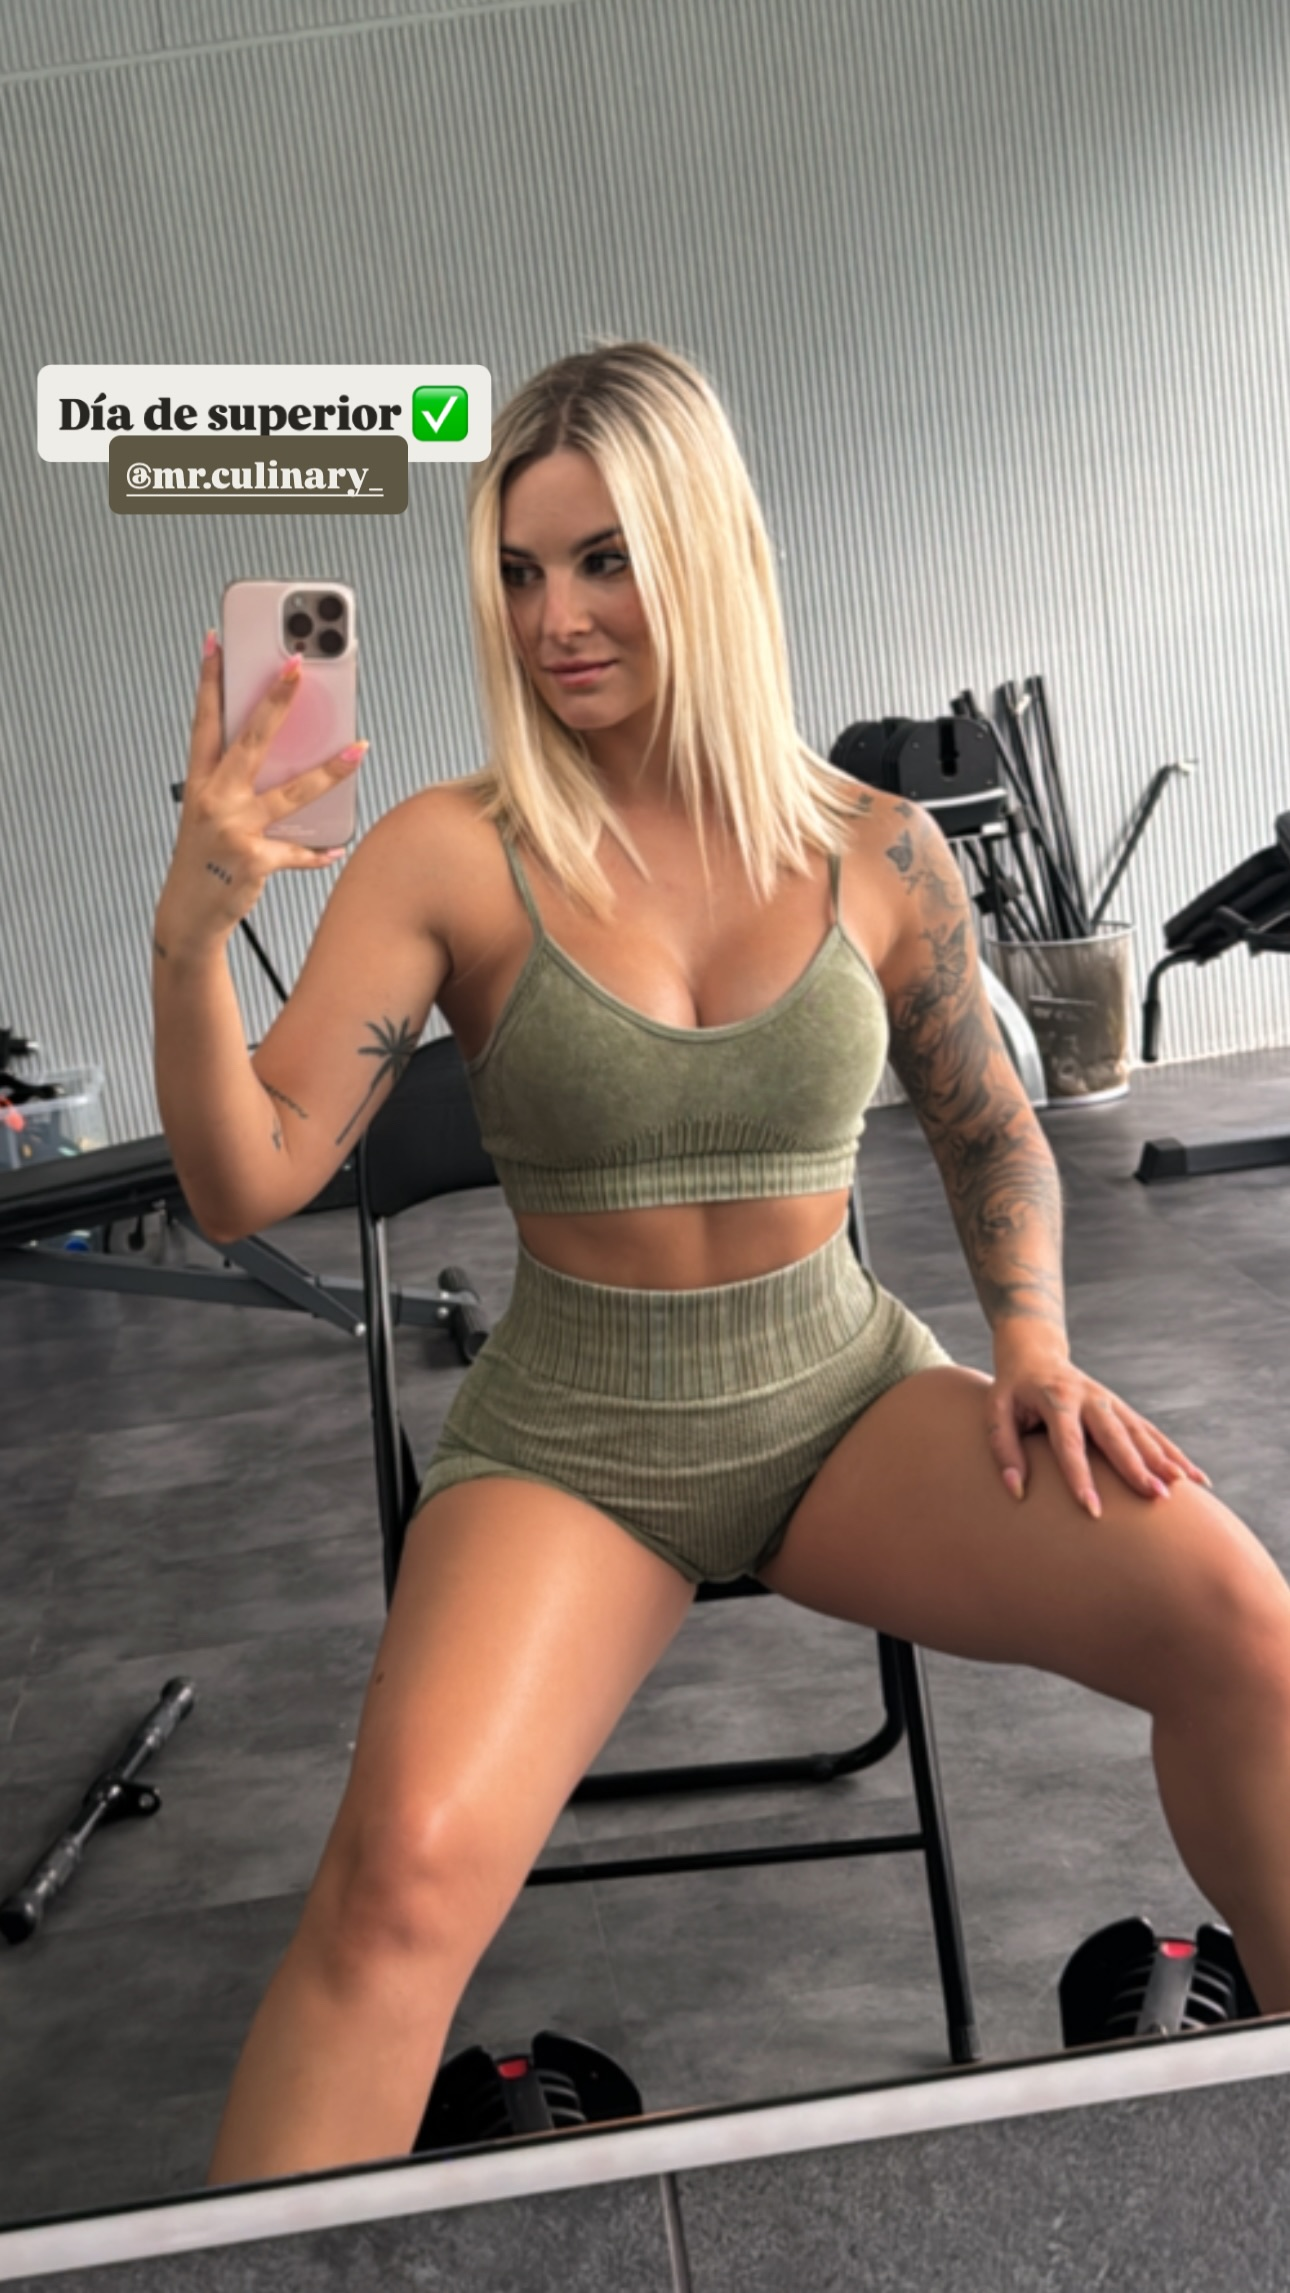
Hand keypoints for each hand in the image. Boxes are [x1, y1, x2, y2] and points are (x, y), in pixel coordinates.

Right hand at [159, 633, 366, 947]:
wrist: (188, 913)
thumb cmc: (204, 858)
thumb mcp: (209, 813)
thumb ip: (239, 783)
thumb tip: (289, 756)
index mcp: (200, 782)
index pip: (205, 721)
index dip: (210, 681)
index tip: (217, 643)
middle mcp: (214, 799)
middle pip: (251, 740)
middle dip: (276, 700)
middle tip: (297, 665)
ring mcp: (234, 829)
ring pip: (290, 791)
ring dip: (329, 770)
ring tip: (358, 749)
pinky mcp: (253, 859)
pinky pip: (297, 849)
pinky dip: (318, 851)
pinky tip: (336, 846)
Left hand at [984, 1327, 1210, 1518]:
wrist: (1035, 1354)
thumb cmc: (1012, 1392)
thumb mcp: (996, 1412)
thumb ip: (1004, 1450)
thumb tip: (1016, 1491)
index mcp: (1055, 1399)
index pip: (1069, 1443)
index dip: (1080, 1477)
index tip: (1092, 1509)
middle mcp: (1089, 1398)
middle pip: (1115, 1436)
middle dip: (1136, 1468)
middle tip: (1155, 1497)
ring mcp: (1110, 1402)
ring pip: (1140, 1433)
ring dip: (1163, 1460)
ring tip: (1181, 1489)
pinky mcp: (1122, 1409)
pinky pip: (1152, 1433)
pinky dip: (1174, 1455)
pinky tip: (1196, 1478)